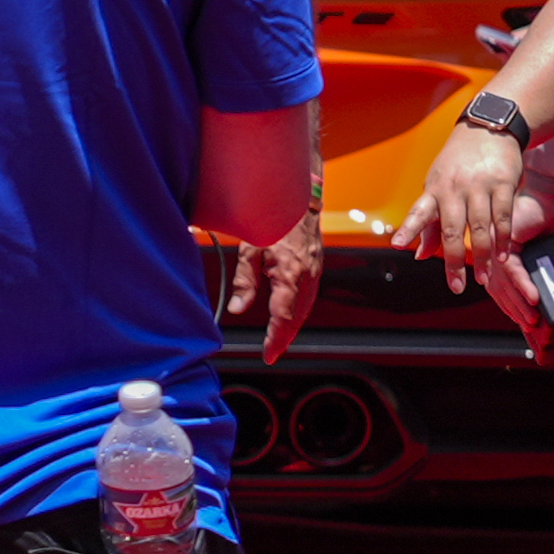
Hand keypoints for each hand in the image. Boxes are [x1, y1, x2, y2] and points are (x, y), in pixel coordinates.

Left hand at [220, 206, 324, 363]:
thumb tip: (238, 308)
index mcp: (291, 274)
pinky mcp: (316, 268)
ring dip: (292, 327)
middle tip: (271, 352)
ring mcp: (315, 272)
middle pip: (297, 317)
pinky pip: (309, 297)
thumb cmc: (273, 220)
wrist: (299, 199)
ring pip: (305, 308)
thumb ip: (245, 281)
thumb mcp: (250, 248)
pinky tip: (289, 317)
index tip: (268, 354)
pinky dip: (299, 312)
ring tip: (278, 340)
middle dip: (284, 337)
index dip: (275, 338)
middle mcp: (307, 277)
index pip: (283, 316)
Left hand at [394, 124, 530, 291]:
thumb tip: (420, 255)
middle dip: (455, 261)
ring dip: (483, 256)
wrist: (488, 128)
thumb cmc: (458, 163)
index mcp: (433, 190)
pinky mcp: (503, 183)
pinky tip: (502, 256)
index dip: (408, 229)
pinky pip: (504, 217)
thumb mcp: (437, 185)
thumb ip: (430, 221)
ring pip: (481, 227)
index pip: (418, 212)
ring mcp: (479, 186)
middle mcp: (454, 189)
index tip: (397, 245)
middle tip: (456, 286)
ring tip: (484, 278)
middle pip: (453, 229)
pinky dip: (503, 239)